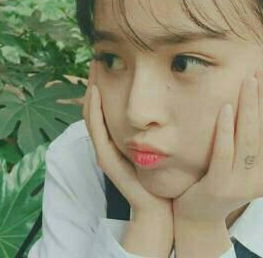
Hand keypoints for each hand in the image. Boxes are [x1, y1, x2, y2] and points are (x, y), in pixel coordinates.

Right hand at [83, 60, 172, 220]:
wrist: (160, 206)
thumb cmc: (165, 174)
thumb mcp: (161, 141)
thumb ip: (161, 121)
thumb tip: (172, 98)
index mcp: (119, 135)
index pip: (106, 103)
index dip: (105, 80)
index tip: (110, 58)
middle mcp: (109, 140)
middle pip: (95, 104)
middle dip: (95, 80)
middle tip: (98, 55)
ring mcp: (105, 149)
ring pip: (91, 114)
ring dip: (91, 90)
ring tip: (95, 66)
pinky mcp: (107, 158)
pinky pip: (96, 130)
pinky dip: (94, 110)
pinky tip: (96, 90)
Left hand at [172, 67, 262, 222]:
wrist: (201, 212)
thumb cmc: (226, 176)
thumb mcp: (249, 158)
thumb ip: (262, 138)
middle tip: (260, 71)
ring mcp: (246, 185)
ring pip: (249, 138)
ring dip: (248, 106)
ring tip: (246, 82)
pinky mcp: (222, 186)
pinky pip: (225, 152)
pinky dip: (226, 128)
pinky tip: (224, 107)